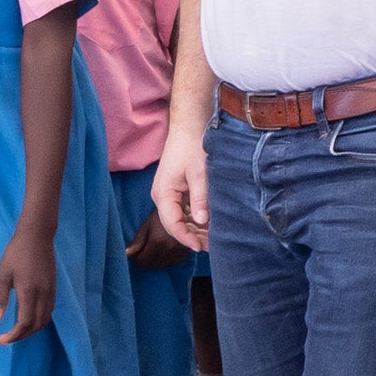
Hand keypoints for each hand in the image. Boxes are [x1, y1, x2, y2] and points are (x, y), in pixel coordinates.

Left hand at [0, 225, 56, 344]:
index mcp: (29, 293)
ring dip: (31, 329)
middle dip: (22, 336)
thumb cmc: (15, 254)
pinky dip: (38, 320)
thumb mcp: (2, 276)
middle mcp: (43, 296)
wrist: (37, 237)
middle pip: (37, 325)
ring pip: (45, 320)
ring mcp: (51, 292)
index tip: (1, 339)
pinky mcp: (53, 289)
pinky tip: (27, 316)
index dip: (14, 335)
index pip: (25, 323)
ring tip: (16, 330)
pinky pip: (48, 311)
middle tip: (7, 338)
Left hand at [127, 205, 191, 269]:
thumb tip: (126, 254)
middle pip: (152, 264)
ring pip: (162, 265)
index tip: (136, 253)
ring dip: (156, 261)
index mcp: (157, 242)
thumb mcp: (146, 226)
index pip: (142, 261)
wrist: (180, 212)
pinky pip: (172, 263)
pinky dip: (166, 260)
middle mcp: (169, 249)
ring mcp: (179, 252)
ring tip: (154, 251)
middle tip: (144, 251)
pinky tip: (164, 252)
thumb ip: (137, 242)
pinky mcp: (185, 253)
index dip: (137, 258)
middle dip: (146, 260)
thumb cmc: (160, 217)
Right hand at [153, 130, 209, 251]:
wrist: (188, 127)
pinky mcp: (176, 190)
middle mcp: (162, 196)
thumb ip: (200, 198)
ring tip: (213, 239)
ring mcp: (169, 194)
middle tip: (212, 246)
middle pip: (176, 224)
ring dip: (195, 229)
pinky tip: (210, 224)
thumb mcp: (199, 173)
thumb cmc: (192, 146)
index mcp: (163, 193)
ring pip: (181, 219)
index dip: (186, 238)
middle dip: (193, 236)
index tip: (200, 247)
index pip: (172, 224)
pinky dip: (196, 218)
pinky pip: (184, 210)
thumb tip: (201, 221)